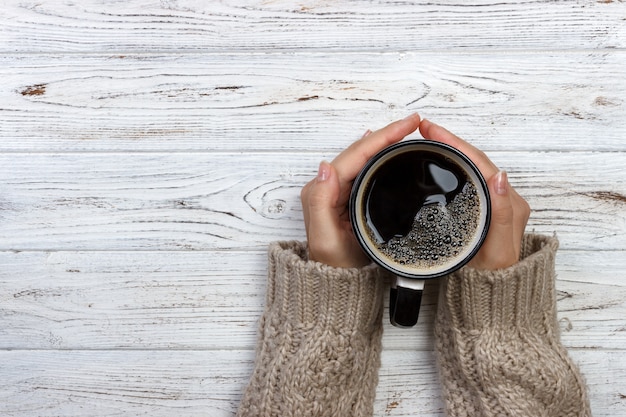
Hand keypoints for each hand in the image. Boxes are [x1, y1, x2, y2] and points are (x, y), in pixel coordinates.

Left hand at [301, 113, 421, 267]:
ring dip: (383, 142)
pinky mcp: (347, 198)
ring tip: (405, 129)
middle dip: (386, 134)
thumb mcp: (326, 238)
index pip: (355, 155)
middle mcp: (327, 187)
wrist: (337, 284)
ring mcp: (338, 191)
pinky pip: (364, 169)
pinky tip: (386, 148)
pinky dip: (378, 156)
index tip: (407, 125)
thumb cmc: (334, 266)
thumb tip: (325, 166)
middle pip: (360, 151)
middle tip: (413, 122)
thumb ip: (320, 202)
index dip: (382, 136)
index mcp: (322, 191)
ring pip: (363, 158)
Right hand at [419, 119, 529, 269]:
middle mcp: (502, 199)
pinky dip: (450, 166)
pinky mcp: (480, 210)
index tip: (431, 129)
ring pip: (469, 168)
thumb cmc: (493, 277)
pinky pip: (465, 179)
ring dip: (449, 150)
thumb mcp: (497, 248)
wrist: (490, 297)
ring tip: (427, 138)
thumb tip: (500, 176)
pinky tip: (437, 163)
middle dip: (449, 140)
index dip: (454, 142)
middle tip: (424, 128)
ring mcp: (491, 203)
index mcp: (509, 202)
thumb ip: (502, 213)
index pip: (479, 161)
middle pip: (473, 159)